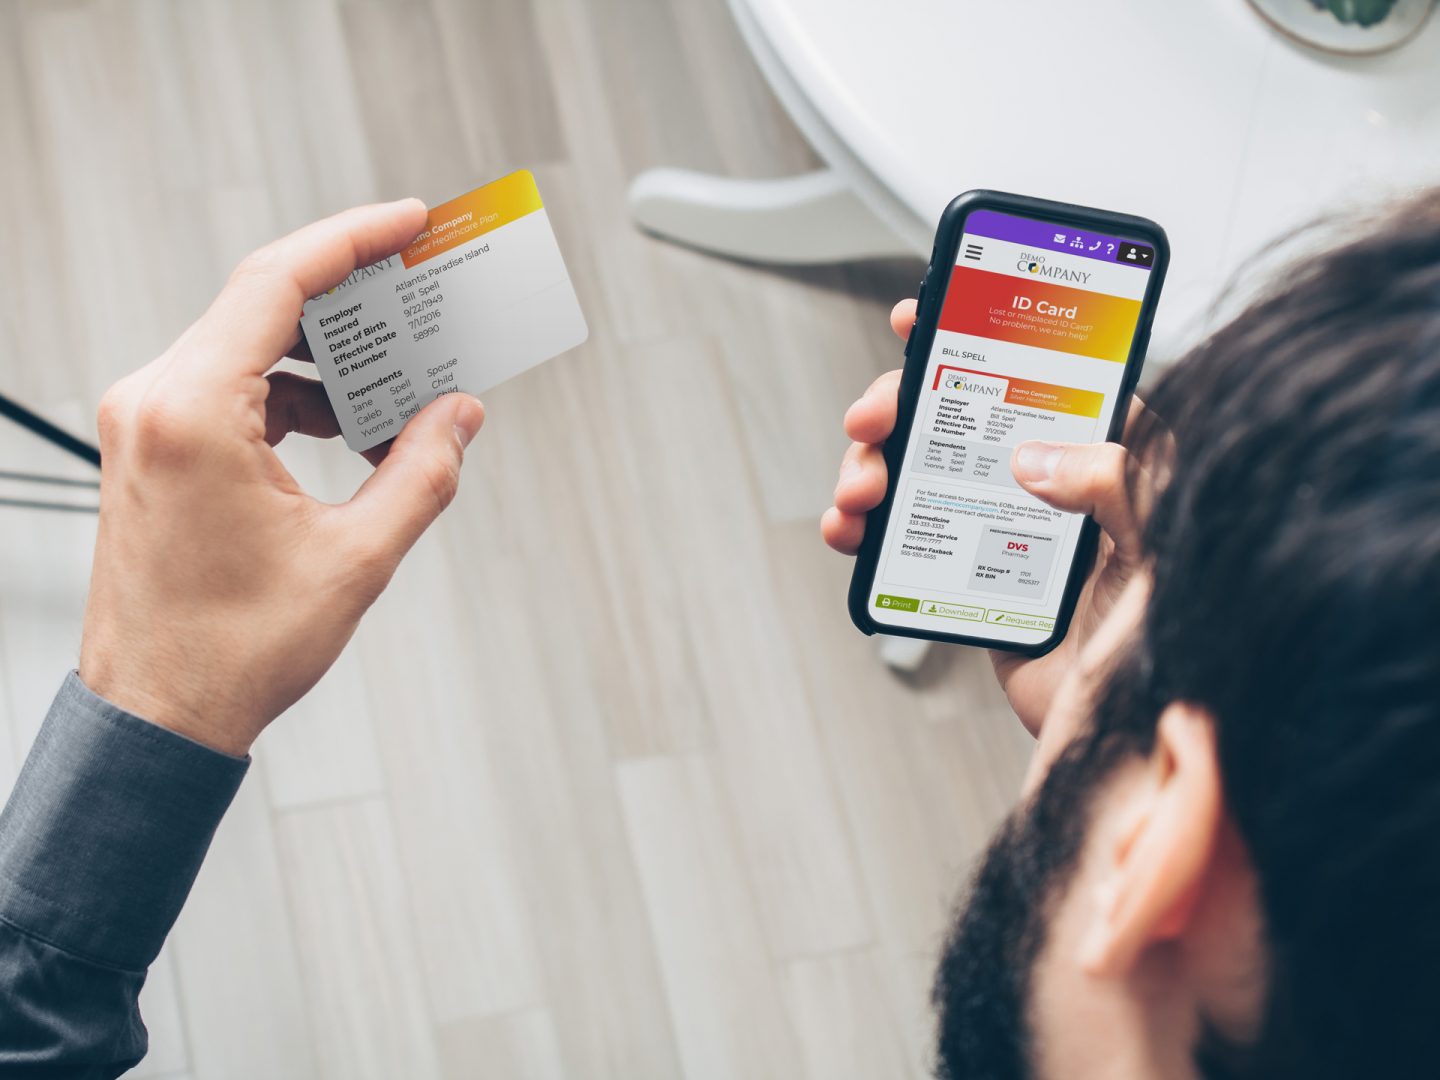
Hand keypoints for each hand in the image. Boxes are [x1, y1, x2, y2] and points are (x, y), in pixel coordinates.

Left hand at [80, 200, 485, 755]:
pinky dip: (296, 398)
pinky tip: (349, 430)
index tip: (411, 221)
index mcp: (192, 411)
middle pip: (262, 304)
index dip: (353, 238)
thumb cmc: (234, 649)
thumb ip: (420, 473)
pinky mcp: (151, 448)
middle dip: (352, 298)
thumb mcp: (354, 559)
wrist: (156, 716)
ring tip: (399, 387)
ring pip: (249, 348)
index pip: (276, 280)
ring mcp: (144, 422)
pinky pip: (233, 390)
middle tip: (422, 293)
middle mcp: (153, 399)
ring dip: (328, 360)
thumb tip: (460, 415)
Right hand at [822, 298, 1146, 736]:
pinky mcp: (978, 588)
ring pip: (927, 478)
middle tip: (871, 419)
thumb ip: (1117, 481)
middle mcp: (1060, 490)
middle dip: (905, 408)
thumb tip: (1030, 457)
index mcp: (1115, 462)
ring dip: (876, 470)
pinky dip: (871, 534)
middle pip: (965, 420)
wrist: (1143, 752)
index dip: (981, 336)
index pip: (1045, 375)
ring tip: (855, 491)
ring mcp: (1012, 538)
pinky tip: (851, 533)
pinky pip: (912, 546)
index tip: (924, 315)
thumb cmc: (1182, 647)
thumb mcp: (1170, 545)